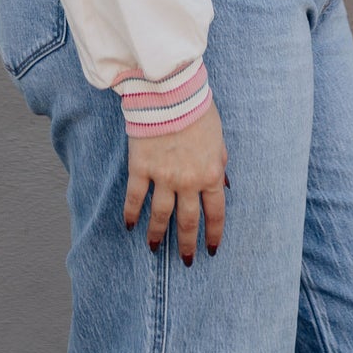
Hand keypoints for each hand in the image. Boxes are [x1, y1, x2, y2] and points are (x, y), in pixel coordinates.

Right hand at [124, 98, 228, 264]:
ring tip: (153, 248)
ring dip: (156, 235)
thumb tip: (223, 184)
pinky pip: (135, 198)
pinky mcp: (141, 168)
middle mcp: (188, 182)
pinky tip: (129, 225)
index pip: (215, 213)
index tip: (211, 249)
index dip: (214, 234)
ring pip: (160, 216)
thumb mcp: (219, 138)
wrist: (171, 92)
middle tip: (186, 260)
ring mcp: (163, 177)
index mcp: (212, 174)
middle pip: (188, 222)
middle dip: (186, 244)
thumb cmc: (198, 110)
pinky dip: (131, 214)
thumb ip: (220, 163)